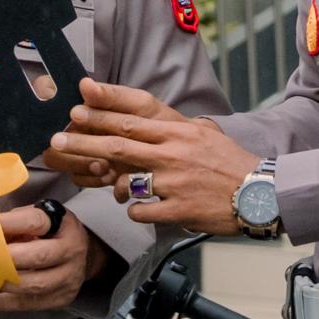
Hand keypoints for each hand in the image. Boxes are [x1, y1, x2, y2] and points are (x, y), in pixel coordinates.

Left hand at [0, 198, 100, 314]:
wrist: (82, 254)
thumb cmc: (51, 233)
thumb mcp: (37, 218)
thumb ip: (14, 223)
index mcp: (64, 225)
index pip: (34, 222)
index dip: (7, 224)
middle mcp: (71, 251)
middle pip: (38, 257)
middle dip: (4, 259)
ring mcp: (69, 277)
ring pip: (34, 284)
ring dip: (2, 282)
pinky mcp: (62, 298)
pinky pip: (29, 304)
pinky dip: (3, 303)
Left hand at [48, 81, 263, 233]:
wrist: (261, 193)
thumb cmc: (229, 164)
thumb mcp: (203, 134)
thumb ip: (172, 127)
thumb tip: (141, 118)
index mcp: (179, 132)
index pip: (133, 117)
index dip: (102, 112)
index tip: (77, 107)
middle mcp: (174, 154)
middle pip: (118, 146)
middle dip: (83, 143)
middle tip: (57, 140)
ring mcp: (175, 183)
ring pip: (125, 181)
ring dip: (110, 184)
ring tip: (108, 184)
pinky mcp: (179, 210)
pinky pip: (139, 211)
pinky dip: (133, 210)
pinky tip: (139, 208)